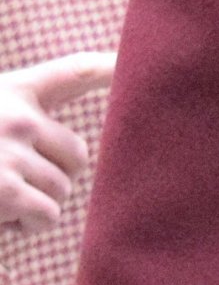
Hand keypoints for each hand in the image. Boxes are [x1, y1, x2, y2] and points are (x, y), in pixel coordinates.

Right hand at [0, 52, 115, 233]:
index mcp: (11, 91)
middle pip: (77, 153)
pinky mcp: (5, 190)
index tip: (138, 60)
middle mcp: (15, 115)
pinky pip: (46, 215)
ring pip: (62, 189)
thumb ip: (27, 120)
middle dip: (55, 174)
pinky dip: (26, 225)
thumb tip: (84, 123)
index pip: (71, 71)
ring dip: (37, 204)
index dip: (110, 66)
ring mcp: (9, 152)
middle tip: (15, 183)